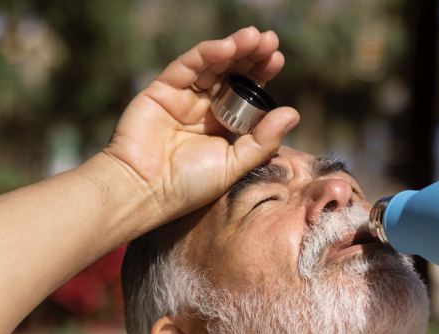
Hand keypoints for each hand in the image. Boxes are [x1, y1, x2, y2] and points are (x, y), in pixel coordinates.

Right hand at [103, 27, 300, 225]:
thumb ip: (262, 140)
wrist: (145, 191)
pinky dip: (207, 53)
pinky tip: (226, 46)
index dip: (260, 74)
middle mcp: (204, 108)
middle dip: (251, 56)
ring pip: (212, 65)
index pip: (245, 93)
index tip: (277, 59)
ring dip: (233, 48)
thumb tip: (293, 113)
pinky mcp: (162, 90)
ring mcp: (183, 97)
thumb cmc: (189, 186)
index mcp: (222, 126)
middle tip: (270, 41)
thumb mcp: (234, 165)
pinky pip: (187, 66)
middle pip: (231, 74)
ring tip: (255, 37)